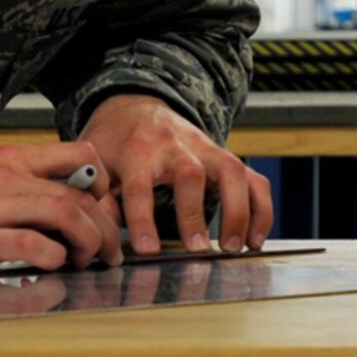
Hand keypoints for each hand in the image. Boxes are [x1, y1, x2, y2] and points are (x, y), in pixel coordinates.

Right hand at [0, 141, 121, 270]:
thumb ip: (21, 180)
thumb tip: (64, 198)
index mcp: (10, 159)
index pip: (78, 155)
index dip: (102, 183)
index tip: (104, 206)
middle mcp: (5, 179)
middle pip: (77, 195)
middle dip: (104, 227)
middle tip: (109, 251)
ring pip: (62, 214)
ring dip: (86, 241)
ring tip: (86, 260)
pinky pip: (29, 245)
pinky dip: (51, 257)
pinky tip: (51, 264)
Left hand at [81, 94, 271, 256]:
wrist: (135, 107)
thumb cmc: (113, 142)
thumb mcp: (95, 163)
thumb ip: (98, 198)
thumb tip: (102, 237)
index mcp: (136, 150)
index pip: (139, 185)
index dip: (143, 218)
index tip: (148, 250)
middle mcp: (174, 146)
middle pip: (190, 173)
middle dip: (195, 213)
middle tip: (198, 249)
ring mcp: (205, 149)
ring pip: (232, 171)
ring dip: (238, 211)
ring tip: (236, 247)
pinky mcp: (225, 157)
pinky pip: (253, 179)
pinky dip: (261, 209)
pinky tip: (256, 239)